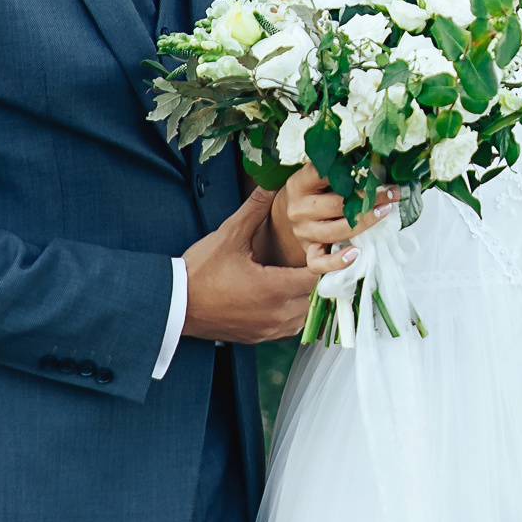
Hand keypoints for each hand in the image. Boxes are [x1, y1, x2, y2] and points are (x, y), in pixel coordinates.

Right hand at [182, 187, 321, 343]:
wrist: (173, 305)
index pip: (317, 276)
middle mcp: (276, 314)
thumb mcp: (229, 235)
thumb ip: (255, 209)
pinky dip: (294, 312)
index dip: (332, 261)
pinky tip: (287, 294)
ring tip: (307, 274)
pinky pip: (289, 328)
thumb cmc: (199, 272)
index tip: (349, 251)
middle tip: (325, 257)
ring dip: (308, 297)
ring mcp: (268, 330)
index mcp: (273, 289)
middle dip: (321, 277)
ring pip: (305, 315)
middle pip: (315, 296)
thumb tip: (272, 183)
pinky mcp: (258, 338)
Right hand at [270, 164, 395, 270]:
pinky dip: (338, 261)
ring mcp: (303, 233)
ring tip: (385, 212)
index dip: (349, 172)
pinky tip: (356, 254)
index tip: (373, 171)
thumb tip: (374, 166)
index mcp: (299, 184)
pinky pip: (320, 263)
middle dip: (368, 199)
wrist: (286, 216)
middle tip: (391, 193)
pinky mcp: (308, 251)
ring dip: (364, 223)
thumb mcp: (318, 176)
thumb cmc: (313, 192)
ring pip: (334, 232)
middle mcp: (299, 209)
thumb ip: (339, 171)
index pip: (321, 174)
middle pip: (336, 205)